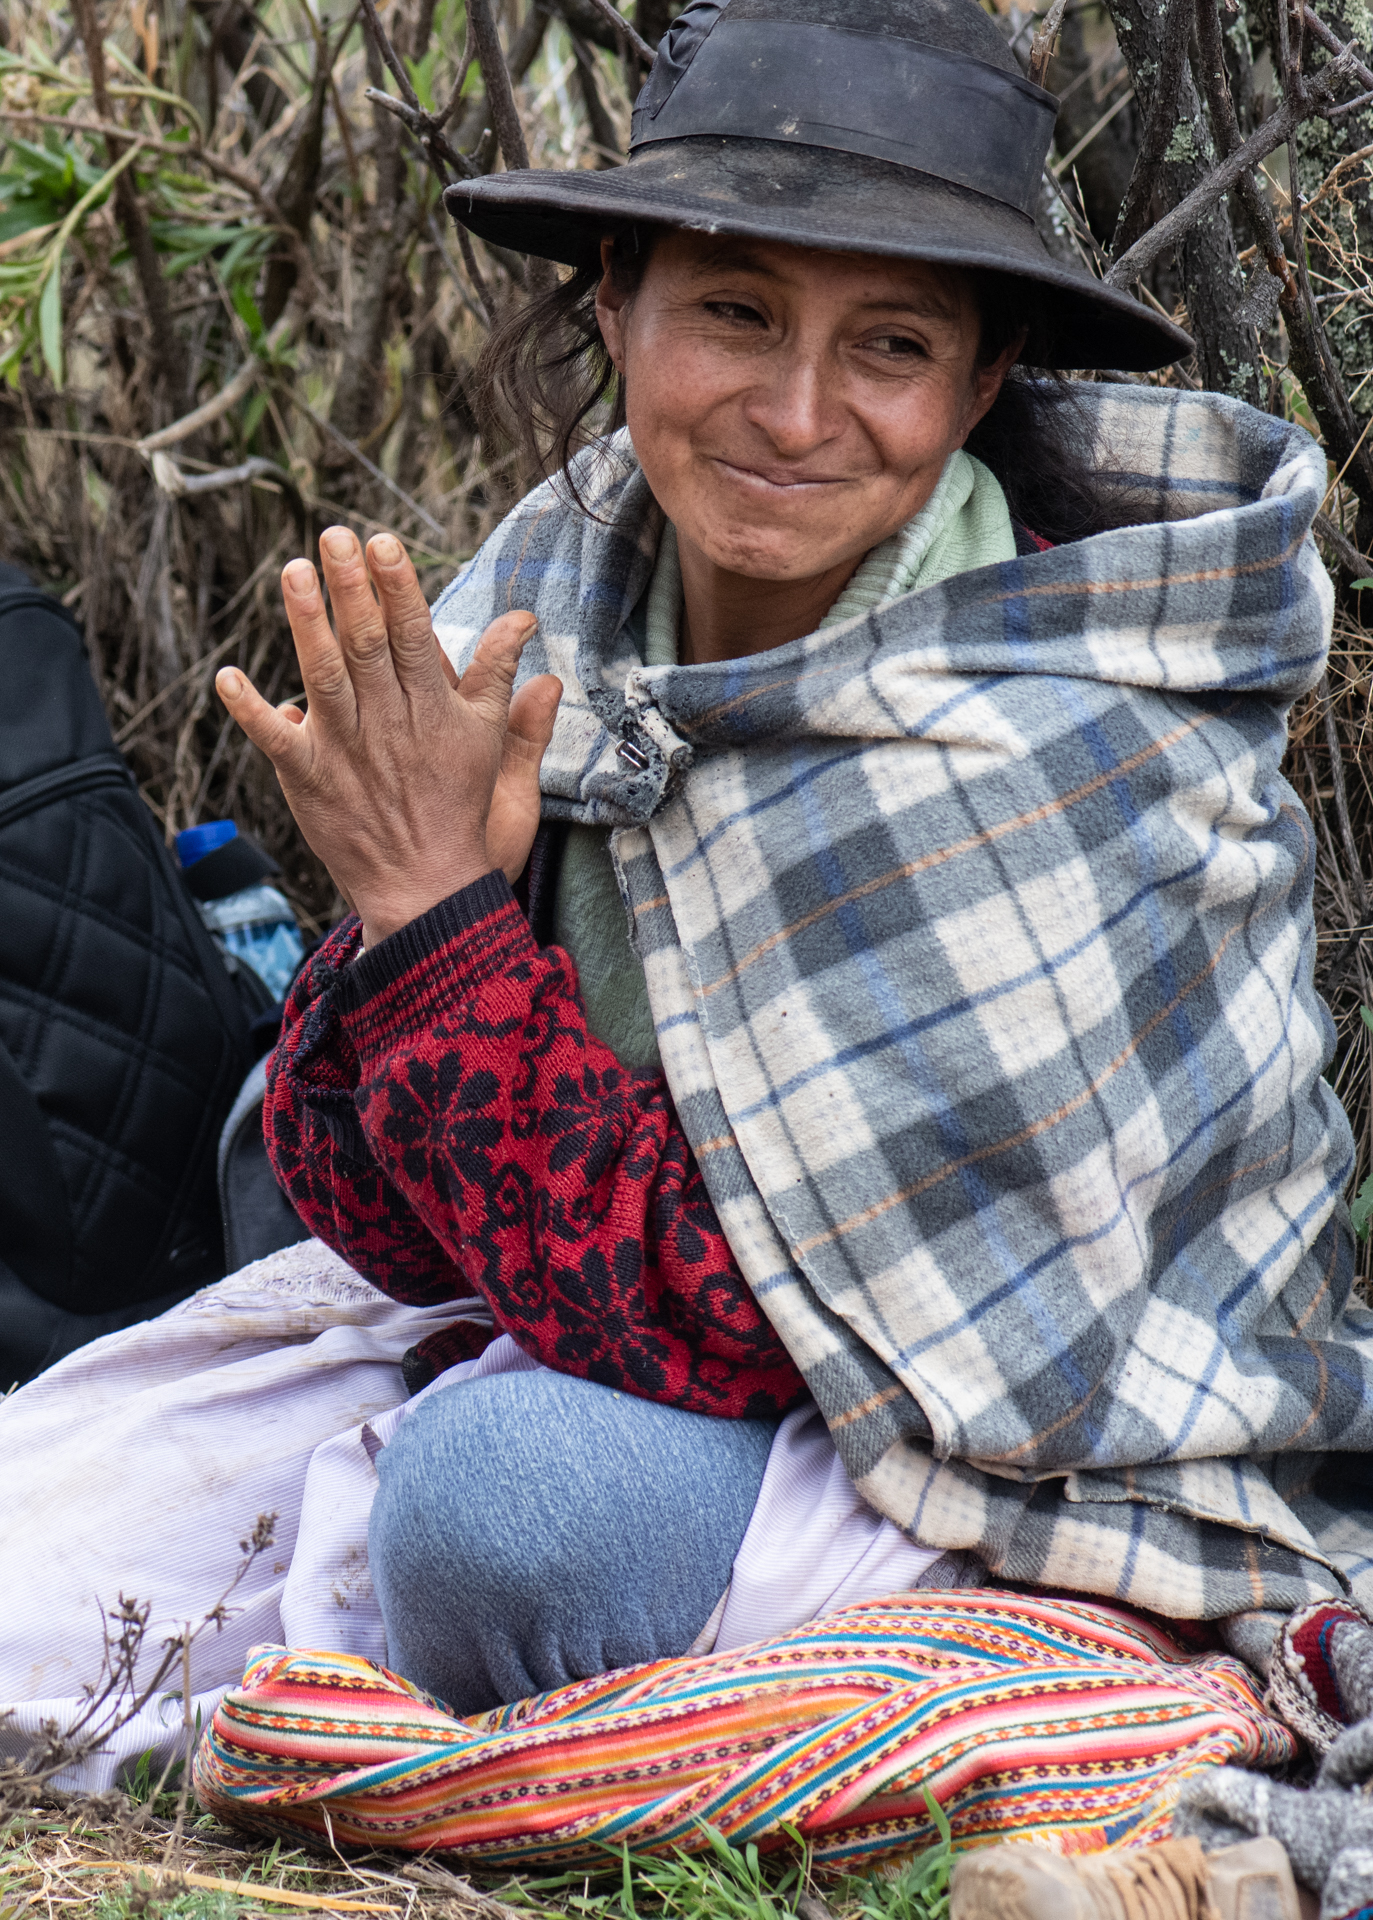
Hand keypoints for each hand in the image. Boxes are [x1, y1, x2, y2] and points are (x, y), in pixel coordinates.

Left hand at [216, 525, 561, 946]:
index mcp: (434, 712)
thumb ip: (510, 690)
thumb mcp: (499, 753)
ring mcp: (346, 751)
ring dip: (306, 623)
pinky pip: (276, 740)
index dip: (397, 587)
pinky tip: (228, 677)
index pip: (412, 635)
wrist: (428, 892)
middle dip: (351, 587)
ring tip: (293, 572)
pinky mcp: (311, 780)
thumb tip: (530, 633)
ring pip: (324, 676)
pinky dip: (251, 711)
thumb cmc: (466, 822)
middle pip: (366, 643)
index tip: (382, 543)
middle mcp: (389, 723)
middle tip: (334, 535)